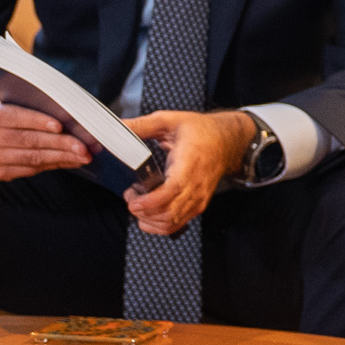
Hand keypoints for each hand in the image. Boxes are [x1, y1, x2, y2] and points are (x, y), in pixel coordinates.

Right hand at [0, 82, 90, 180]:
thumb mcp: (0, 90)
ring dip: (62, 158)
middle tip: (85, 146)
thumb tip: (58, 93)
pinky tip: (71, 160)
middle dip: (60, 144)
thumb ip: (22, 87)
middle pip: (28, 141)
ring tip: (85, 155)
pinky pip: (30, 170)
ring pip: (32, 159)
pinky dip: (53, 165)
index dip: (37, 121)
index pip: (14, 117)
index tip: (60, 125)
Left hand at [123, 110, 254, 236]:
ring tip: (139, 203)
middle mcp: (196, 184)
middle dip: (142, 211)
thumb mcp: (170, 120)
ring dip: (148, 219)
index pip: (173, 190)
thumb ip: (142, 125)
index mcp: (189, 162)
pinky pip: (175, 224)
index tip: (133, 201)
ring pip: (170, 223)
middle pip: (168, 213)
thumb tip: (118, 126)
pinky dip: (157, 224)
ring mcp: (198, 198)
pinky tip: (149, 211)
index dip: (150, 201)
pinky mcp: (198, 206)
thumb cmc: (201, 132)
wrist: (227, 142)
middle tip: (131, 196)